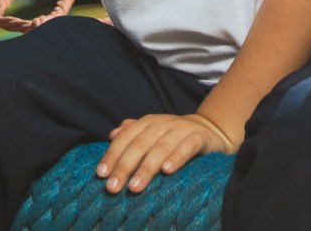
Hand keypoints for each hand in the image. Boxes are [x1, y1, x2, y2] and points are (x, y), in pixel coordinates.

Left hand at [96, 112, 236, 193]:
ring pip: (160, 147)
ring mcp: (181, 129)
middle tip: (113, 188)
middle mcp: (162, 124)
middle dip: (124, 166)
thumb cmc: (174, 137)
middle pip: (139, 144)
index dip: (112, 155)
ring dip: (146, 167)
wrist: (210, 130)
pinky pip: (187, 147)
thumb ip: (132, 133)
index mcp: (148, 123)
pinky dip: (176, 157)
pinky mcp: (198, 137)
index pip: (125, 138)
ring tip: (135, 187)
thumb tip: (112, 134)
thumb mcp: (153, 133)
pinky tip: (167, 171)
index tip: (100, 175)